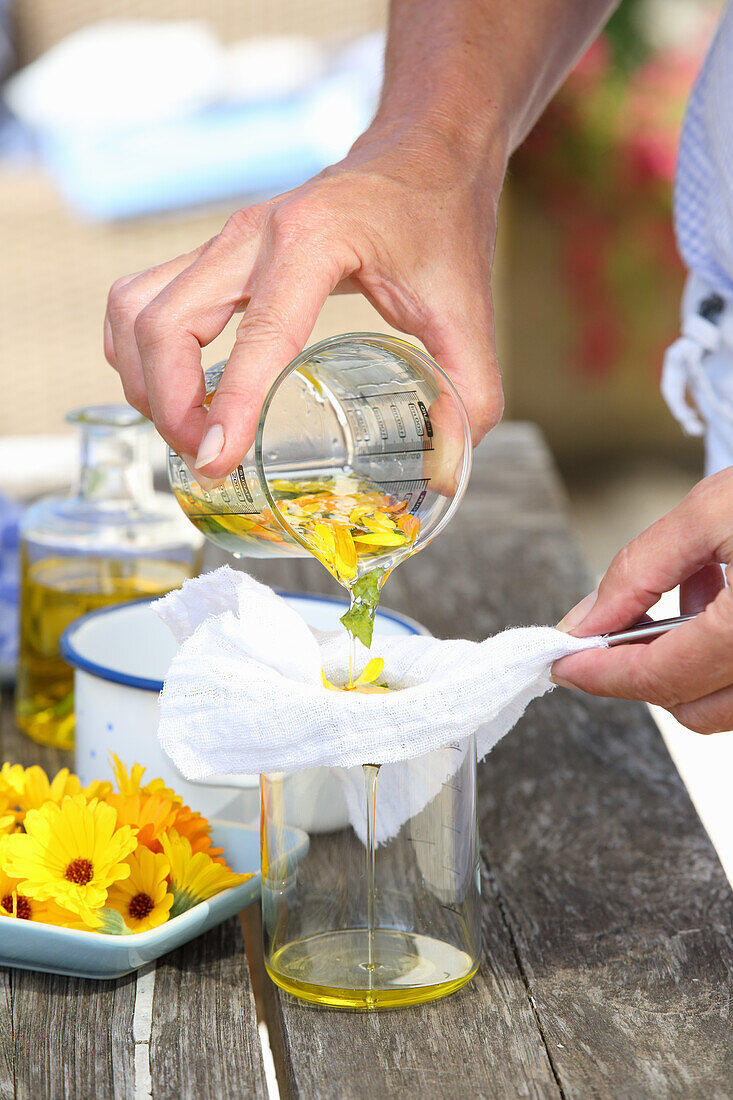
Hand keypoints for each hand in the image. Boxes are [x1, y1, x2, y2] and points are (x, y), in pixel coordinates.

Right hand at [104, 123, 504, 479]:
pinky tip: (171, 390)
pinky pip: (140, 298)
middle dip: (170, 406)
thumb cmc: (441, 220)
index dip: (230, 407)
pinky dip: (139, 351)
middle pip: (163, 323)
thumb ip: (472, 394)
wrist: (422, 150)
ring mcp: (224, 240)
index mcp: (314, 242)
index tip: (216, 463)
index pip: (256, 335)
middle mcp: (252, 235)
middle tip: (207, 461)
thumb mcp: (469, 309)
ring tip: (185, 433)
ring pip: (135, 309)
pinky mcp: (215, 252)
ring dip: (144, 380)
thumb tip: (447, 474)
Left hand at [551, 469, 732, 733]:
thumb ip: (642, 569)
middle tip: (616, 624)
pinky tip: (723, 601)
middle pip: (692, 708)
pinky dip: (723, 659)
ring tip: (692, 591)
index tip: (563, 661)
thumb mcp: (716, 510)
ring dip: (685, 665)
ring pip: (725, 706)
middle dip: (642, 673)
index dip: (601, 673)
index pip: (660, 677)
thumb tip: (587, 620)